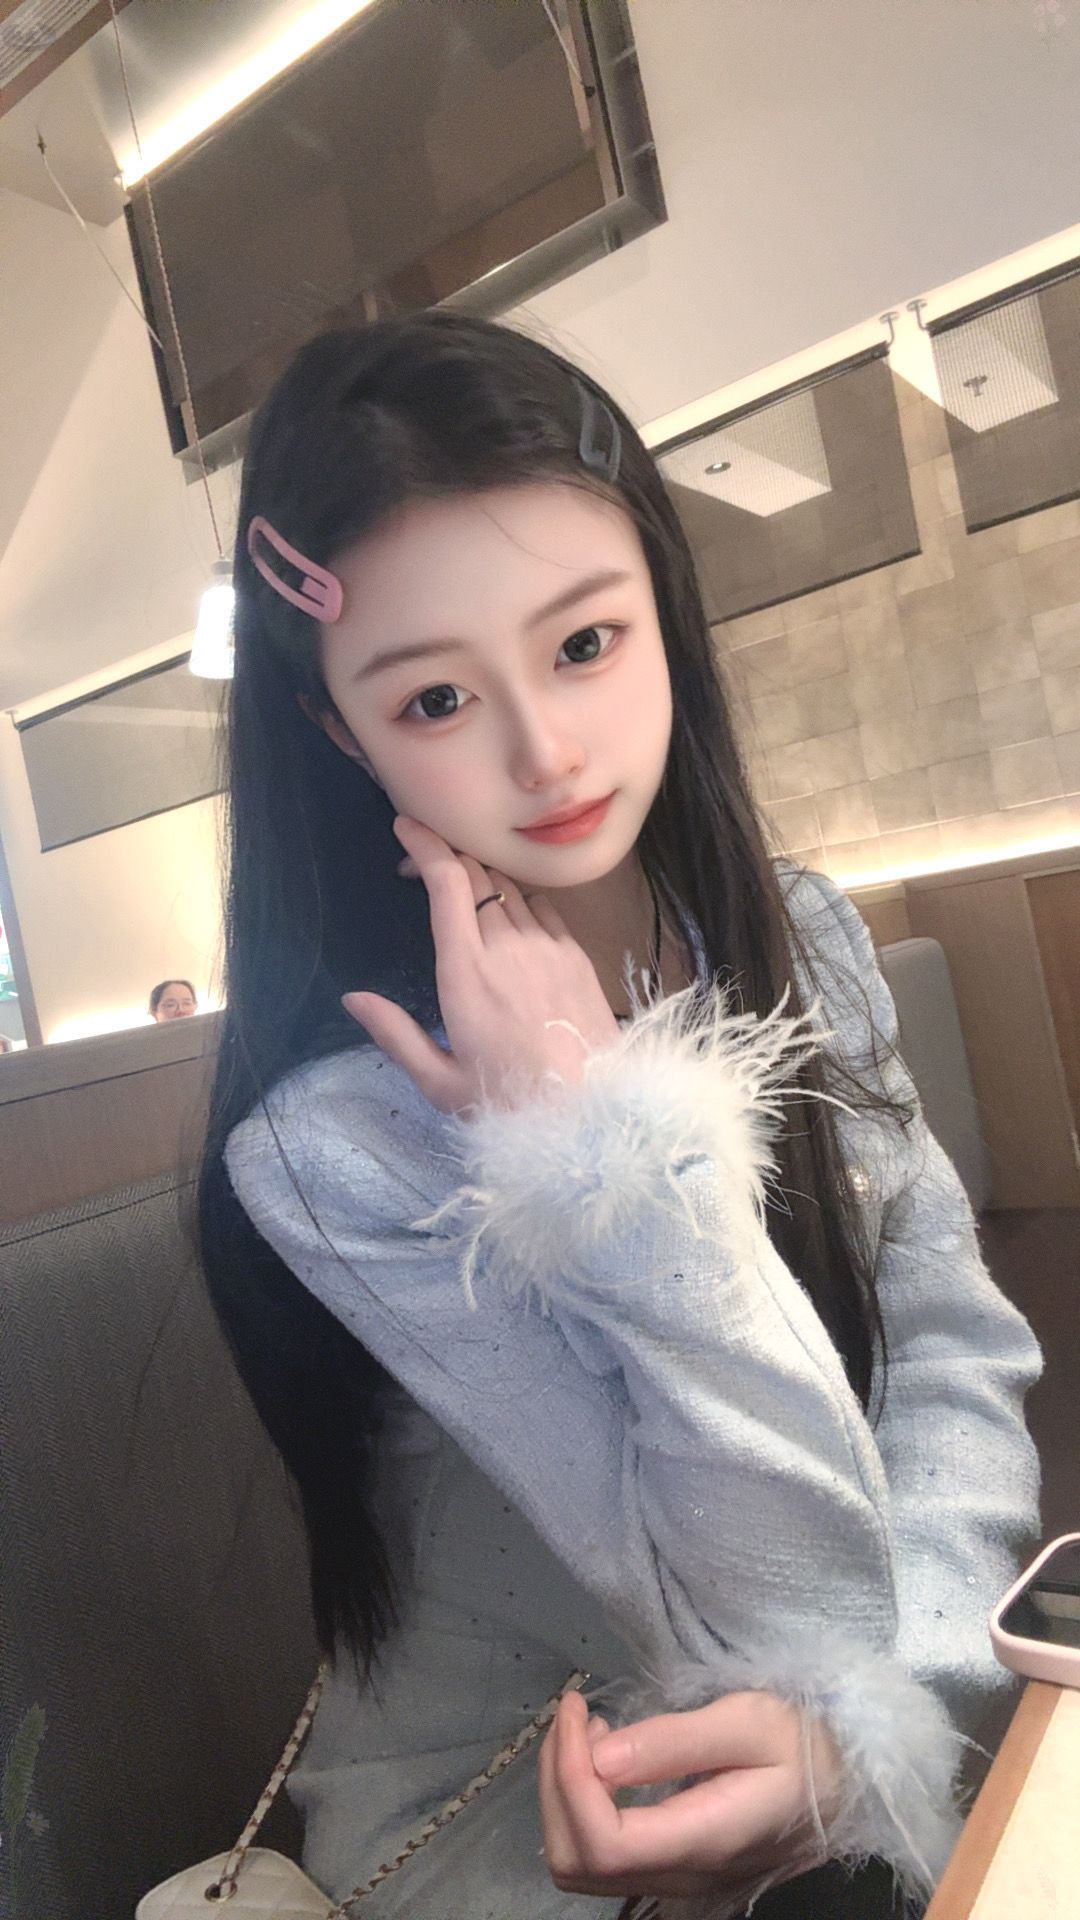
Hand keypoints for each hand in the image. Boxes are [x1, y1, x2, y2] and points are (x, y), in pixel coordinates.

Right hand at [343, 817, 620, 1113]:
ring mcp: (547, 946)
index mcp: (465, 972)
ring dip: (480, 875)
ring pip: (510, 885)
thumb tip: (353, 999)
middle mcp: (507, 946)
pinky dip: (516, 897)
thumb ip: (395, 1035)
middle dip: (444, 853)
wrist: (592, 1113)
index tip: (406, 826)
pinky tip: (507, 916)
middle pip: (477, 873)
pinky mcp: (576, 955)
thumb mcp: (440, 1082)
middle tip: (418, 862)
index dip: (425, 844)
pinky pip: (542, 905)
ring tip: (460, 888)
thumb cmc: (509, 1102)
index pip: (447, 882)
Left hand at [538, 1687, 840, 1908]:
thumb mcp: (749, 1721)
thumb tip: (601, 1756)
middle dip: (557, 1781)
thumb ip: (675, 1742)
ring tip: (590, 1729)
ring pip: (578, 1863)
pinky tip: (605, 1756)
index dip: (570, 1779)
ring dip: (563, 1792)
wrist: (846, 1783)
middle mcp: (680, 1875)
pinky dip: (580, 1804)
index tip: (578, 1709)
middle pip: (574, 1861)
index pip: (602, 1843)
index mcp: (703, 1840)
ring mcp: (672, 1879)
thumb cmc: (805, 1743)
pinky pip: (599, 1854)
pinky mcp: (668, 1866)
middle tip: (577, 1714)